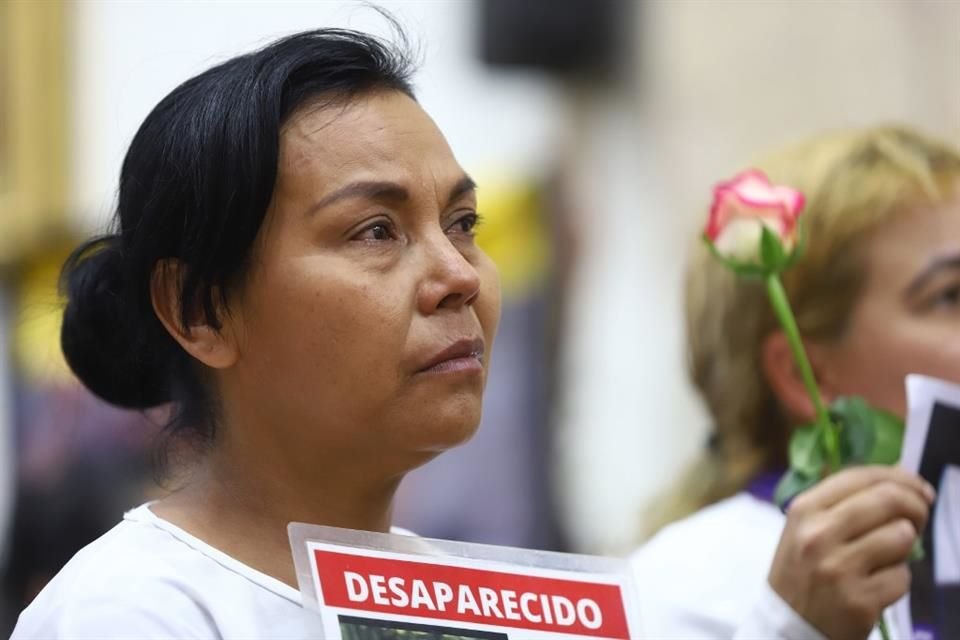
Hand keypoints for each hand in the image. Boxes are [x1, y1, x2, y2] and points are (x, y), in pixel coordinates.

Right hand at [767, 466, 933, 639]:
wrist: (788, 624)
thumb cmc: (802, 570)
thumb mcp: (806, 526)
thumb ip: (844, 499)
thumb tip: (895, 472)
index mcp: (804, 509)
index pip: (860, 476)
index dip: (899, 477)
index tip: (918, 488)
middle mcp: (818, 534)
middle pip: (888, 500)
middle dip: (915, 506)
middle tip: (918, 518)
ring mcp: (838, 568)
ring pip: (901, 537)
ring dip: (904, 546)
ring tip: (887, 556)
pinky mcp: (859, 600)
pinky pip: (902, 578)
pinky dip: (896, 580)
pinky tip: (877, 584)